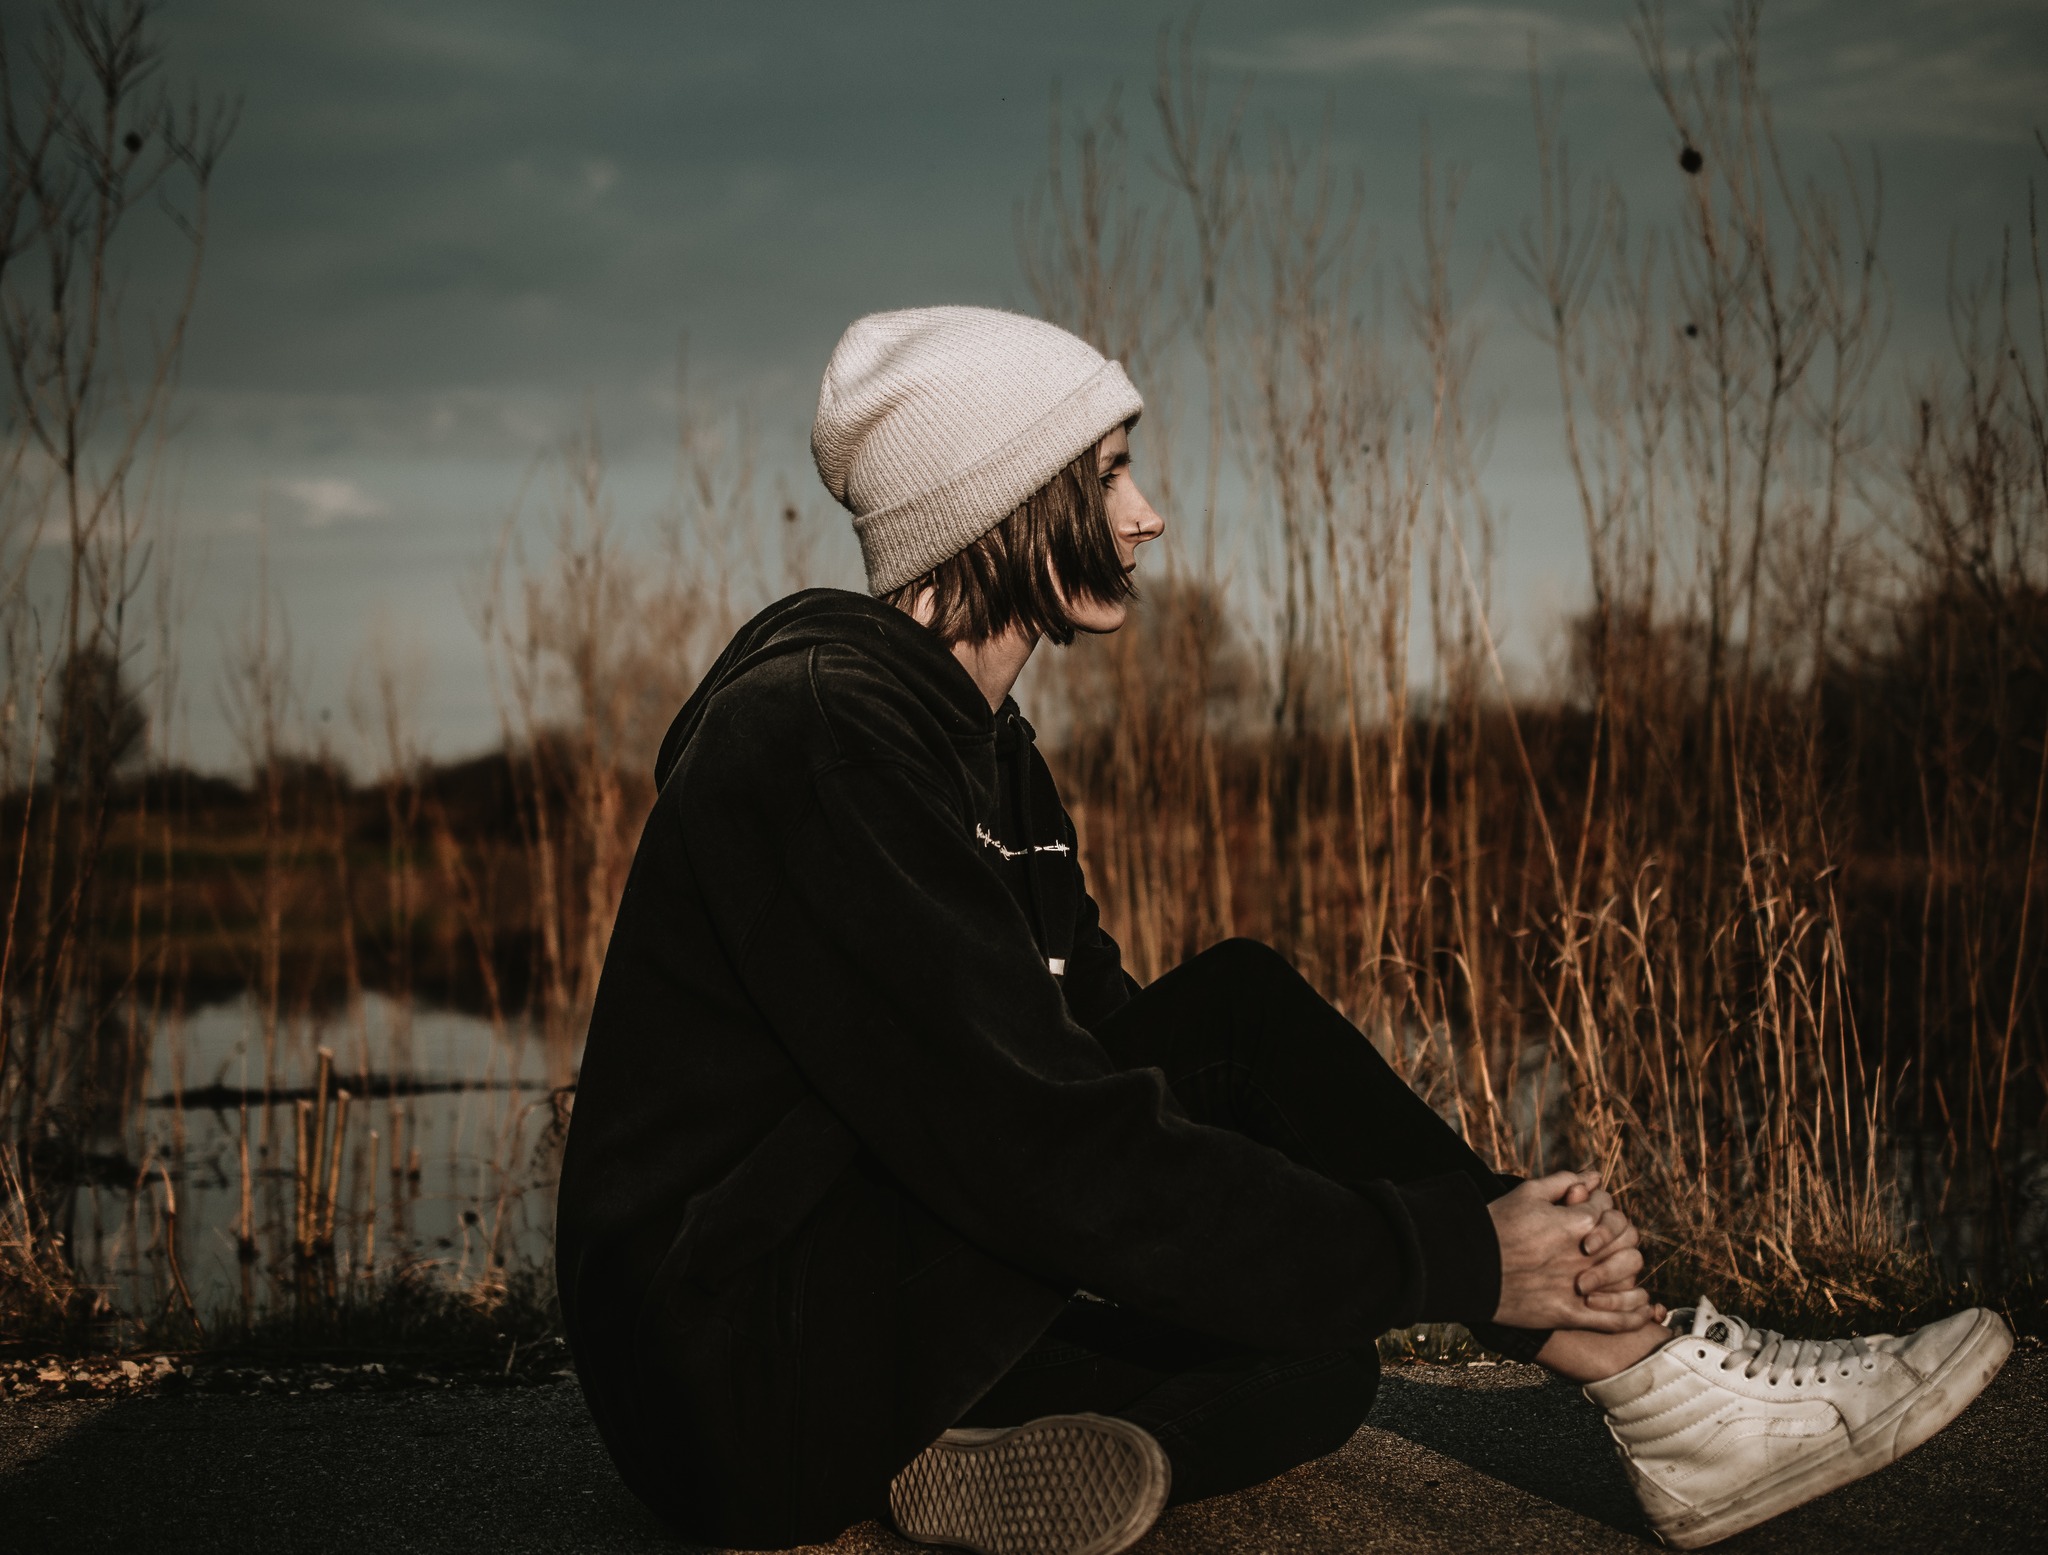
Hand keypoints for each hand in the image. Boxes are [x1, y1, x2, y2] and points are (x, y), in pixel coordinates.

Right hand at [1489, 1170, 1660, 1331]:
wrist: (1467, 1266)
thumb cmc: (1495, 1225)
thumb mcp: (1527, 1193)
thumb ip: (1564, 1181)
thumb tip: (1593, 1177)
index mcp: (1577, 1222)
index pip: (1609, 1211)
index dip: (1601, 1210)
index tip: (1586, 1214)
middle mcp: (1585, 1255)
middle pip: (1627, 1245)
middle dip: (1622, 1242)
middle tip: (1608, 1247)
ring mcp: (1579, 1287)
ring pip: (1629, 1283)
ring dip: (1633, 1279)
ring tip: (1630, 1281)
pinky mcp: (1570, 1314)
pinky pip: (1616, 1320)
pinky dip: (1635, 1316)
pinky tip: (1644, 1311)